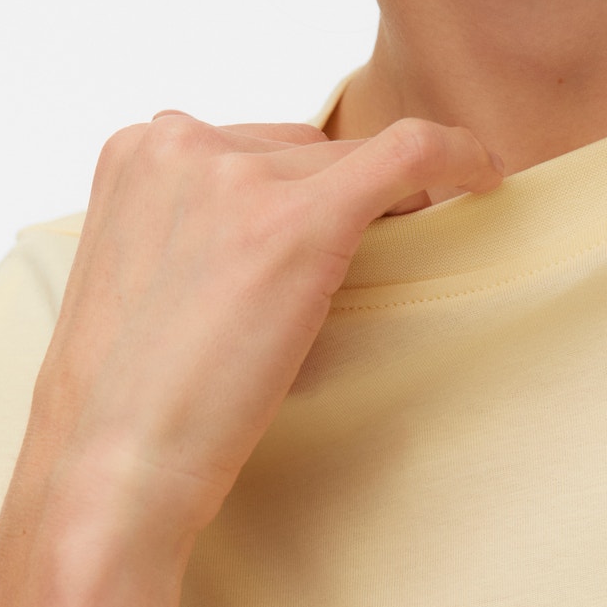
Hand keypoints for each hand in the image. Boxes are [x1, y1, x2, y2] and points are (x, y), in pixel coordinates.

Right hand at [21, 108, 503, 539]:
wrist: (118, 463)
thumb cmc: (126, 408)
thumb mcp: (142, 291)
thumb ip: (190, 242)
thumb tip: (264, 249)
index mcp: (134, 152)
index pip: (248, 148)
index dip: (303, 189)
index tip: (346, 221)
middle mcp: (179, 143)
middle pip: (300, 152)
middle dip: (339, 199)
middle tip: (379, 255)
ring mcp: (235, 176)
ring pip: (348, 163)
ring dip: (383, 202)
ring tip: (413, 248)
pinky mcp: (299, 223)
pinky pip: (406, 154)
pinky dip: (456, 156)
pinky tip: (487, 177)